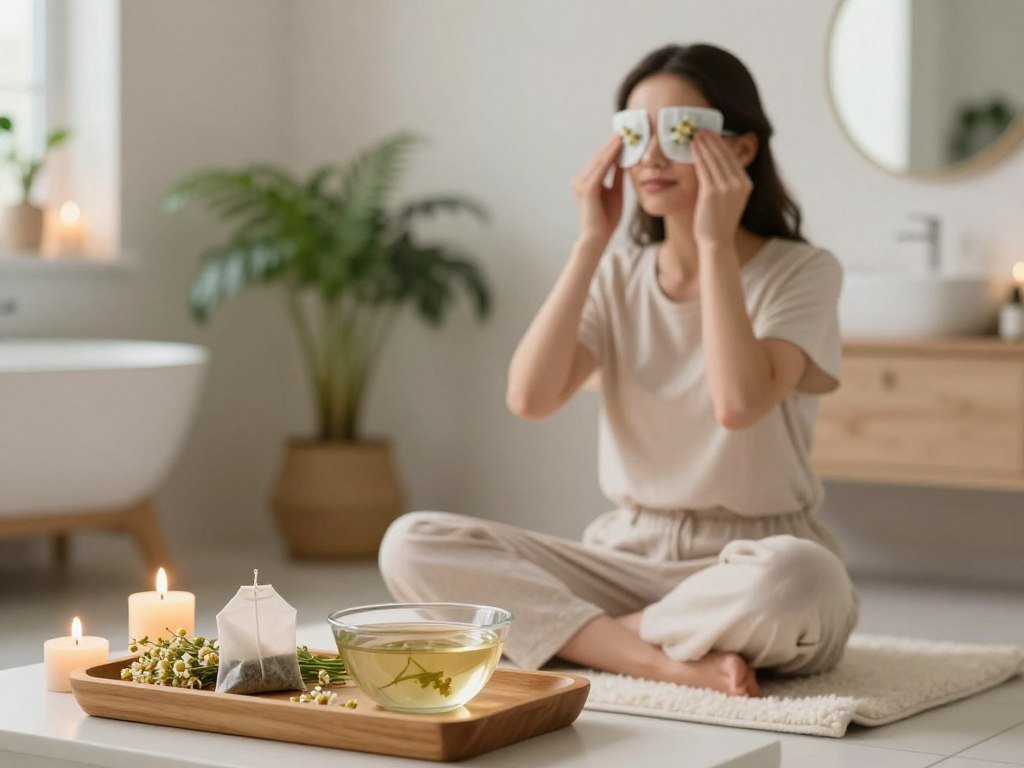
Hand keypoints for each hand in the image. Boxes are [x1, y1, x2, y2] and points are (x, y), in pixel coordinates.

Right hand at [571, 134, 623, 246]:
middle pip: (598, 158)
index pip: (600, 161)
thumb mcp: (615, 193)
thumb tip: (624, 161)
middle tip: (624, 130)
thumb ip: (617, 177)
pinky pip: (600, 169)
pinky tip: (619, 148)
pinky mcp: (586, 189)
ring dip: (611, 147)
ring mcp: (580, 184)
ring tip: (623, 135)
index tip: (623, 137)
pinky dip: (610, 157)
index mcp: (586, 182)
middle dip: (611, 144)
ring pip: (599, 161)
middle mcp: (580, 180)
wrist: (598, 238)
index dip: (611, 149)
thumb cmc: (606, 220)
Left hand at [692, 130, 752, 249]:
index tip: (713, 133)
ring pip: (714, 159)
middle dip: (713, 139)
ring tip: (696, 134)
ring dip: (704, 144)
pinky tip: (692, 147)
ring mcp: (727, 188)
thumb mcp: (729, 199)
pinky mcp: (712, 192)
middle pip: (724, 155)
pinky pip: (704, 169)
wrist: (717, 242)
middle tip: (702, 128)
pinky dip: (698, 156)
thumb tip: (718, 166)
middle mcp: (740, 184)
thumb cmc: (718, 222)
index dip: (722, 143)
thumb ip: (728, 182)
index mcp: (746, 184)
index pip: (733, 158)